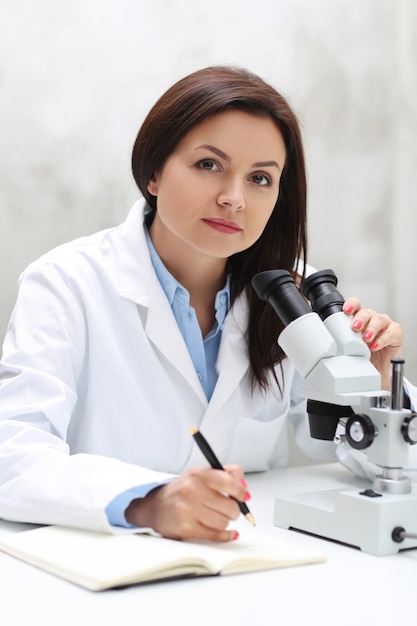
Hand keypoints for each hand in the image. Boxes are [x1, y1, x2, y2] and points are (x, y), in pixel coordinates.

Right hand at [124, 465, 249, 540]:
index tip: (243, 496)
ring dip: (225, 522)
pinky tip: (226, 532)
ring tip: (216, 517)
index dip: (241, 492)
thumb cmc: (183, 490)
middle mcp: (193, 490)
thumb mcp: (202, 474)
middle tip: (229, 509)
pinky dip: (225, 535)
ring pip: (224, 522)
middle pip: (230, 506)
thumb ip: (227, 474)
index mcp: (199, 474)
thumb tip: (244, 487)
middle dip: (234, 510)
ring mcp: (188, 510)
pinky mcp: (186, 528)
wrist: (156, 506)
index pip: (229, 482)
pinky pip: (215, 535)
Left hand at [343, 297, 402, 388]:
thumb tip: (323, 342)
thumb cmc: (363, 356)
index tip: (346, 310)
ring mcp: (384, 325)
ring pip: (379, 319)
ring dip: (371, 328)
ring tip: (365, 339)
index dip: (351, 305)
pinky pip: (391, 332)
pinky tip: (375, 345)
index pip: (355, 305)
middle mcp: (371, 319)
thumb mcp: (349, 347)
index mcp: (358, 318)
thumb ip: (340, 340)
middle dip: (360, 319)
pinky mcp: (395, 333)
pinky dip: (382, 339)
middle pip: (366, 312)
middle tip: (355, 328)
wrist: (377, 371)